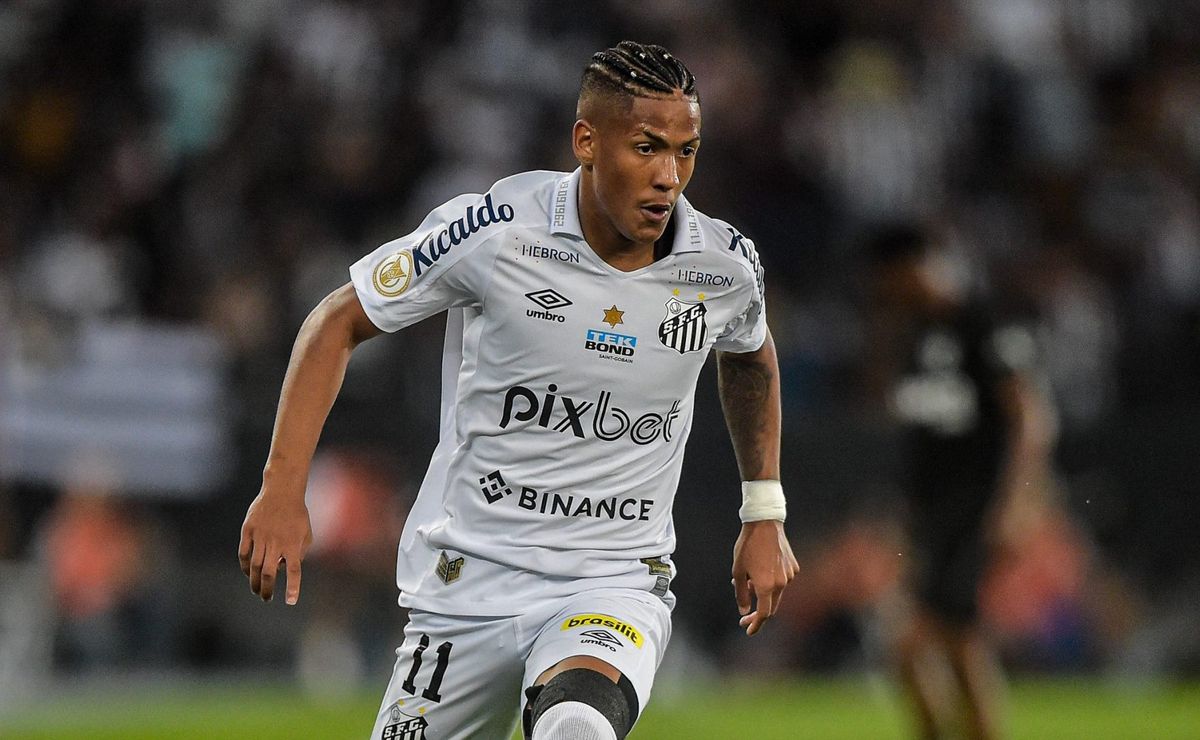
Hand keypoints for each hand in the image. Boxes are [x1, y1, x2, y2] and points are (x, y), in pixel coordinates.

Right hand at [238, 476, 312, 604]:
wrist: (282, 491)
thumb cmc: (297, 515)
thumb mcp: (306, 533)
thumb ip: (299, 553)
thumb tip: (284, 568)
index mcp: (293, 544)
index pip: (294, 571)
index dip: (292, 587)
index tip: (290, 601)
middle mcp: (276, 542)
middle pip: (269, 573)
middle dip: (267, 589)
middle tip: (266, 598)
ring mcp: (260, 536)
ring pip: (255, 566)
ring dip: (254, 581)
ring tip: (256, 590)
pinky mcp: (248, 530)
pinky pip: (244, 553)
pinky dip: (245, 566)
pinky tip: (248, 573)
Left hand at [731, 519, 797, 635]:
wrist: (764, 523)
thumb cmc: (747, 546)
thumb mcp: (737, 570)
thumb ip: (740, 594)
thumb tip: (744, 611)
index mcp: (766, 586)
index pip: (763, 614)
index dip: (755, 624)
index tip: (748, 630)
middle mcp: (781, 583)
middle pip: (771, 607)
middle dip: (758, 614)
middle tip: (744, 616)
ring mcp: (790, 575)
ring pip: (776, 593)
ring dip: (763, 594)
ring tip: (747, 583)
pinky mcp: (794, 567)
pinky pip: (782, 581)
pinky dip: (771, 583)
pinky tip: (760, 571)